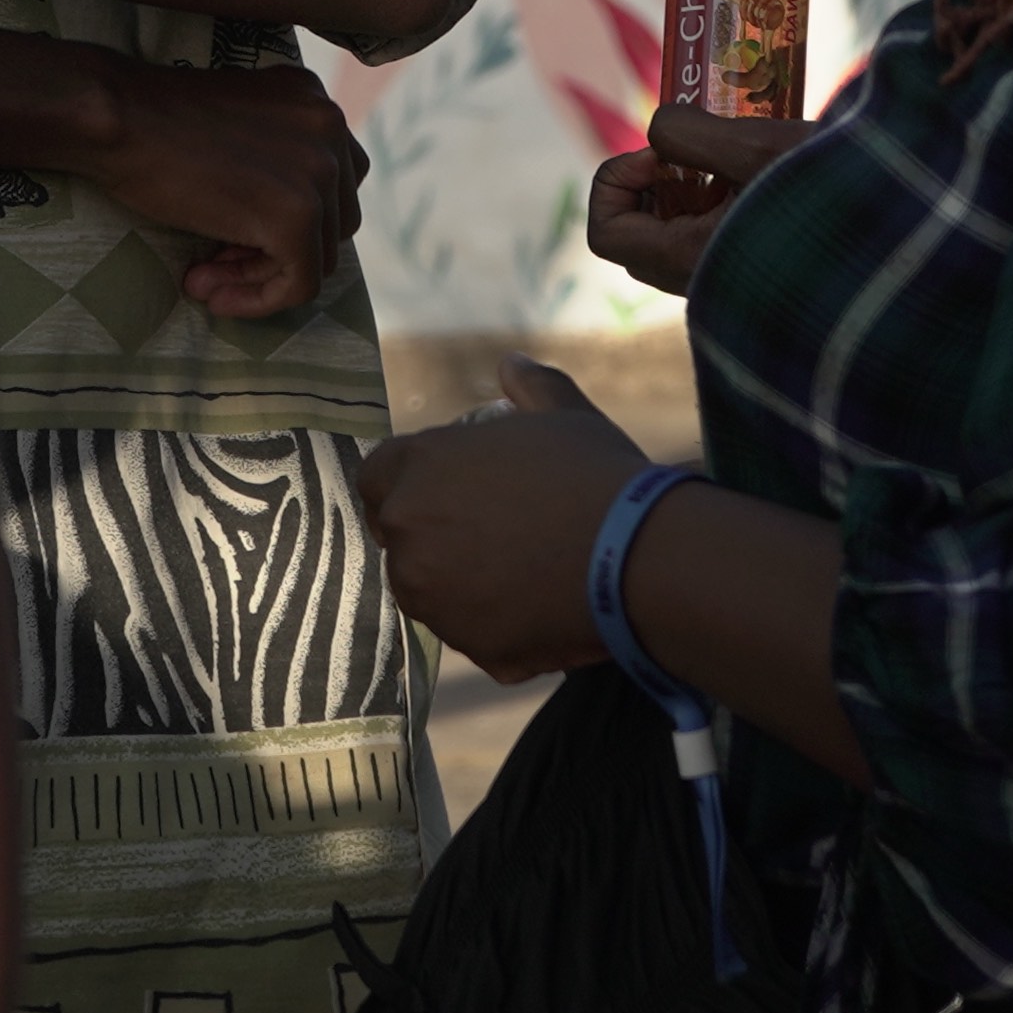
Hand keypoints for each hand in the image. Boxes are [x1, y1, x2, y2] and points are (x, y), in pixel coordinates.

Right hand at [86, 56, 368, 320]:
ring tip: (204, 277)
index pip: (333, 181)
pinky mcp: (297, 217)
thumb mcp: (235, 121)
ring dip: (259, 274)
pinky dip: (259, 300)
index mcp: (314, 100)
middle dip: (276, 248)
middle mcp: (331, 127)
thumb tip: (276, 226)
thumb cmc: (153, 120)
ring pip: (317, 256)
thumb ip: (271, 154)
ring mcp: (320, 172)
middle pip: (332, 220)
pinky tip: (212, 296)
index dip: (289, 217)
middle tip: (216, 260)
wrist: (118, 118)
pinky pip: (299, 284)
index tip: (234, 233)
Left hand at [352, 365, 646, 678]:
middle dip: (433, 540)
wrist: (638, 556)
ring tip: (521, 576)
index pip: (374, 477)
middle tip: (489, 539)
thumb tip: (511, 365)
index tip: (437, 496)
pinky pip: (473, 637)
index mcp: (421, 466)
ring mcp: (434, 598)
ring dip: (460, 588)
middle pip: (400, 541)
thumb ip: (529, 387)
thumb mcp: (563, 415)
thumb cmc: (596, 474)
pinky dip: (498, 629)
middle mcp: (411, 534)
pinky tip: (543, 609)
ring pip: (430, 595)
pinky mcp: (468, 647)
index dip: (404, 486)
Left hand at [586, 102, 817, 298]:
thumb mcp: (757, 144)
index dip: (617, 181)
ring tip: (735, 164)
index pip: (605, 233)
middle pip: (636, 237)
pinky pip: (713, 250)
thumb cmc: (833, 191)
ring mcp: (734, 290)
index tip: (663, 153)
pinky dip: (718, 212)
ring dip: (688, 196)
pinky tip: (761, 183)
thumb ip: (690, 133)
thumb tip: (661, 129)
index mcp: (693, 261)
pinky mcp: (761, 283)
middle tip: (696, 153)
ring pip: (674, 243)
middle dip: (654, 186)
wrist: (910, 233)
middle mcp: (706, 287)